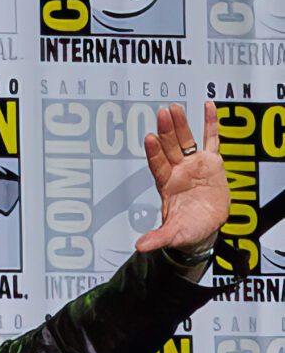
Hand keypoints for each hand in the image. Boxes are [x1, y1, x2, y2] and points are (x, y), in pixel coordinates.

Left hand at [135, 101, 228, 254]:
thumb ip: (158, 238)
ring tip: (175, 109)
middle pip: (170, 148)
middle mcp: (177, 172)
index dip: (154, 153)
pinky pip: (211, 139)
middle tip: (163, 113)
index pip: (158, 166)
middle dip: (167, 131)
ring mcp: (194, 165)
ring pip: (187, 141)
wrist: (205, 228)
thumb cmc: (187, 230)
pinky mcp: (212, 162)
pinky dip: (210, 123)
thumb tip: (140, 247)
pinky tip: (207, 106)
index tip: (150, 138)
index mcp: (167, 186)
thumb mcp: (173, 235)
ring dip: (181, 125)